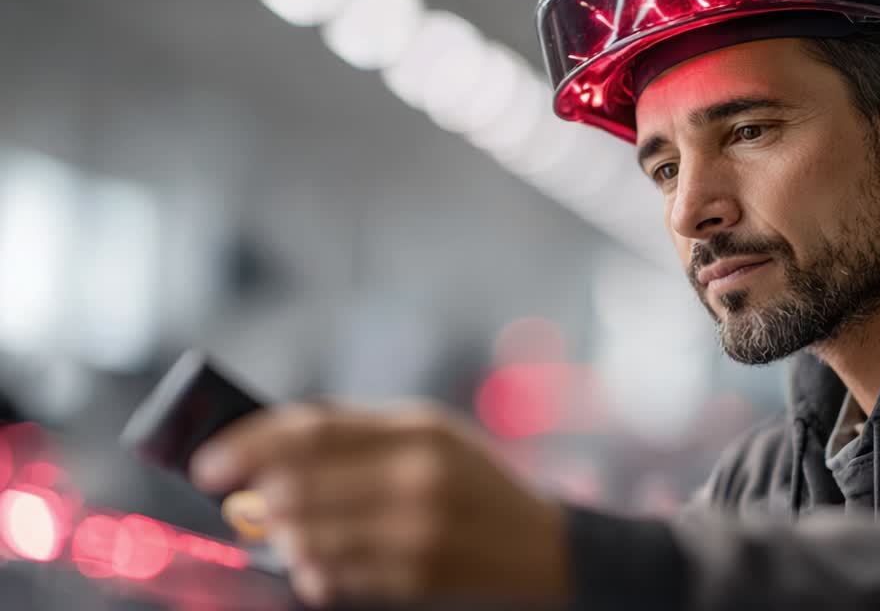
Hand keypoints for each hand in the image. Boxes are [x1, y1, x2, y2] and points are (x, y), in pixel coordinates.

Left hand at [190, 401, 570, 608]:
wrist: (544, 547)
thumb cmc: (475, 484)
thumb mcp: (433, 436)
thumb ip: (361, 432)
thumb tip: (271, 442)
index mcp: (419, 428)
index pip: (313, 428)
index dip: (249, 443)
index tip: (209, 462)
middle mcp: (418, 476)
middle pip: (298, 485)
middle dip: (258, 498)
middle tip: (246, 503)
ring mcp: (418, 532)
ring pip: (306, 538)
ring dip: (283, 538)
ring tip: (289, 533)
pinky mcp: (417, 578)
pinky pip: (333, 578)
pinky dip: (312, 571)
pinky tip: (320, 562)